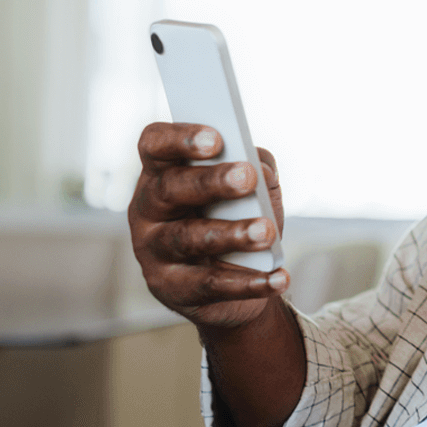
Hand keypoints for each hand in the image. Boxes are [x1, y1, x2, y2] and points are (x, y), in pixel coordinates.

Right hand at [128, 122, 289, 331]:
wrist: (232, 286)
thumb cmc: (234, 221)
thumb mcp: (247, 191)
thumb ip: (256, 168)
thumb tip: (262, 169)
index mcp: (161, 173)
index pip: (155, 145)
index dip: (180, 139)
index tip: (216, 138)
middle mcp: (148, 209)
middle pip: (170, 189)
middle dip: (210, 181)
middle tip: (247, 177)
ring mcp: (154, 250)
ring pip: (188, 238)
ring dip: (231, 234)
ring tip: (266, 232)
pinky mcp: (170, 288)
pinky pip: (210, 284)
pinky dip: (249, 282)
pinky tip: (278, 277)